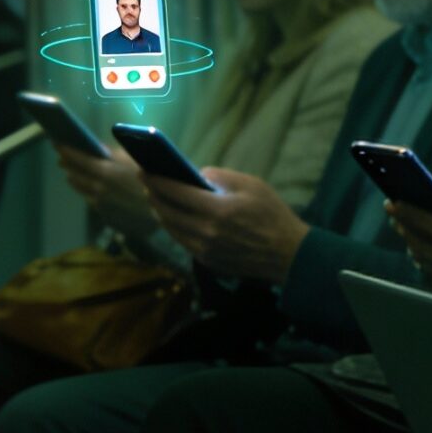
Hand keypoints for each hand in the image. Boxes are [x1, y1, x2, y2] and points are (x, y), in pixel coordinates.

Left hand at [55, 145, 156, 239]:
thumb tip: (95, 147)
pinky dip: (88, 190)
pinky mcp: (106, 215)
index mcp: (104, 172)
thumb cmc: (154, 178)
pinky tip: (90, 186)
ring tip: (72, 171)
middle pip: (74, 174)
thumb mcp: (135, 159)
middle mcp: (98, 189)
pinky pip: (91, 199)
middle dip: (68, 164)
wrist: (168, 209)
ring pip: (81, 188)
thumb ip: (112, 153)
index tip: (56, 141)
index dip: (64, 149)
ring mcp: (101, 204)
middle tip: (62, 156)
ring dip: (75, 178)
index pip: (75, 158)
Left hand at [143, 167, 310, 282]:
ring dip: (161, 213)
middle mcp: (206, 232)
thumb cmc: (273, 214)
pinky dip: (174, 228)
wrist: (287, 254)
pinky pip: (183, 242)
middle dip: (154, 196)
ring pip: (172, 229)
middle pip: (168, 212)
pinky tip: (174, 219)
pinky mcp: (207, 261)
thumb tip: (197, 174)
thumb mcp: (253, 185)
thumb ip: (222, 177)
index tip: (143, 171)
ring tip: (156, 201)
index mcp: (217, 210)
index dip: (156, 181)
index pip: (176, 192)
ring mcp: (205, 250)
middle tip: (147, 184)